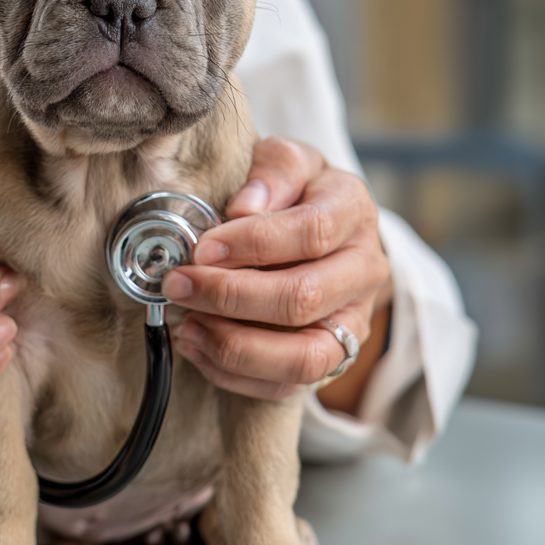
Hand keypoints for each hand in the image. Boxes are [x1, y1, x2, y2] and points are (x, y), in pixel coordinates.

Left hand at [162, 137, 392, 409]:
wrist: (327, 226)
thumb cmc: (296, 190)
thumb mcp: (286, 159)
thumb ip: (272, 171)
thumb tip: (245, 206)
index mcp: (353, 211)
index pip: (312, 231)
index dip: (253, 243)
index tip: (202, 248)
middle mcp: (364, 270)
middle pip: (304, 298)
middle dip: (230, 296)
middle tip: (179, 285)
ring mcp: (352, 321)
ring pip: (304, 357)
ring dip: (235, 346)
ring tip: (187, 326)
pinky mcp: (331, 358)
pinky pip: (286, 385)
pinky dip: (234, 373)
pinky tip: (196, 345)